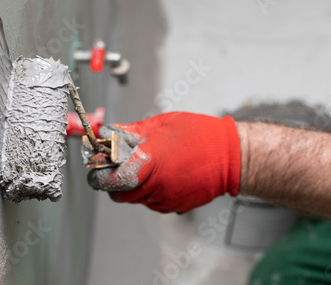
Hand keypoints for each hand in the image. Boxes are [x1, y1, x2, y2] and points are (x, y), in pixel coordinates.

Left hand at [86, 112, 240, 212]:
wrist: (232, 157)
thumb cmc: (201, 135)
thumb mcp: (162, 124)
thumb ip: (131, 132)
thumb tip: (108, 134)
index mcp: (150, 160)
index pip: (109, 178)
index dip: (98, 172)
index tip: (98, 161)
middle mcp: (155, 185)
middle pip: (116, 193)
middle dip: (111, 178)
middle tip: (117, 161)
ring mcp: (165, 199)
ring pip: (132, 198)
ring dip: (129, 184)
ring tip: (143, 164)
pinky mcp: (173, 206)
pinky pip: (149, 202)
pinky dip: (146, 190)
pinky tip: (159, 174)